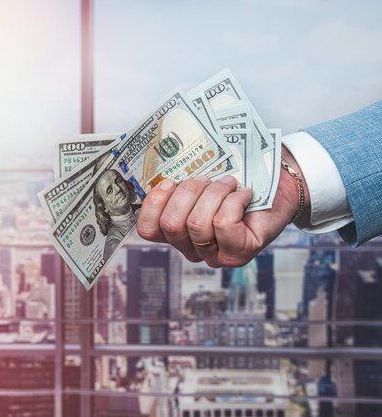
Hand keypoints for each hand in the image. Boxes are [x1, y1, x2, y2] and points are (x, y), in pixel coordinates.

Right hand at [136, 145, 309, 266]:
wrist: (277, 185)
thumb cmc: (237, 180)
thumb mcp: (201, 180)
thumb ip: (179, 182)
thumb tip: (163, 169)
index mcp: (176, 232)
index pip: (147, 229)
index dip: (153, 204)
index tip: (169, 181)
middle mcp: (192, 249)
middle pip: (171, 224)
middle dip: (188, 192)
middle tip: (207, 178)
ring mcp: (214, 255)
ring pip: (197, 224)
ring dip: (214, 194)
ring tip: (228, 183)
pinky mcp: (238, 254)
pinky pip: (223, 225)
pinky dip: (233, 202)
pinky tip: (243, 194)